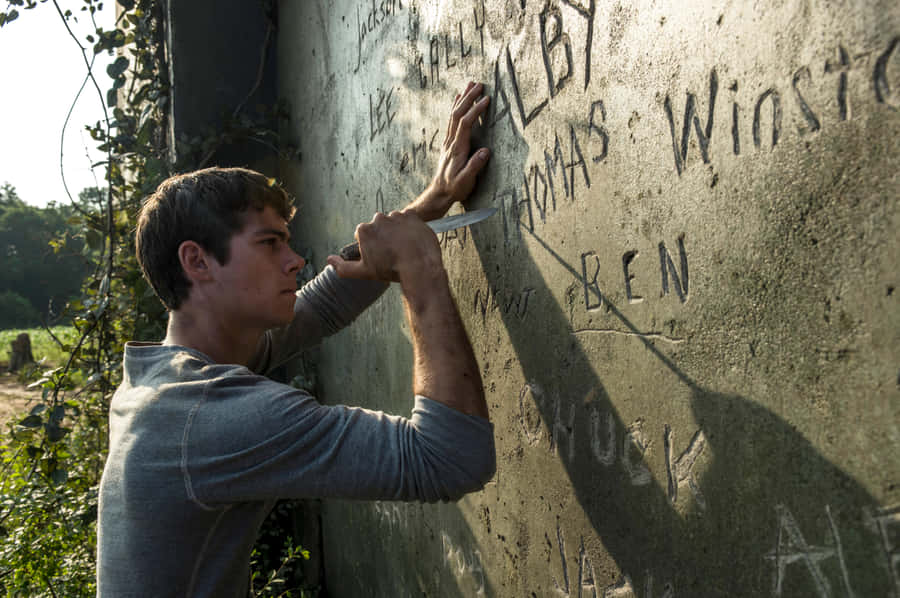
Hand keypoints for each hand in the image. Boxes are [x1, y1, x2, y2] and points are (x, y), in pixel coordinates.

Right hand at [326, 210, 442, 283]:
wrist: (419, 266)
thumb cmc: (390, 269)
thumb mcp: (363, 272)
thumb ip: (343, 267)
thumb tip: (329, 260)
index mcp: (364, 230)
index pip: (364, 235)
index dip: (372, 246)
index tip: (380, 255)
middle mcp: (378, 218)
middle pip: (379, 226)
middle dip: (383, 236)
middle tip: (393, 252)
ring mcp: (396, 215)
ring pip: (394, 222)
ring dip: (397, 230)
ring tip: (404, 247)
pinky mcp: (412, 215)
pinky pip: (408, 219)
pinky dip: (410, 227)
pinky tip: (413, 240)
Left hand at [408, 82, 491, 220]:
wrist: (439, 192)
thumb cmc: (454, 188)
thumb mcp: (465, 181)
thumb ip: (475, 166)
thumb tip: (486, 151)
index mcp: (457, 148)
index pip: (465, 123)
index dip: (475, 110)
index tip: (486, 99)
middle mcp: (451, 141)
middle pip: (458, 114)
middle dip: (469, 98)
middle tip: (479, 84)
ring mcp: (448, 141)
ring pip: (453, 114)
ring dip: (462, 98)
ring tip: (470, 84)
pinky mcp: (449, 142)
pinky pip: (452, 120)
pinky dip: (456, 107)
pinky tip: (458, 99)